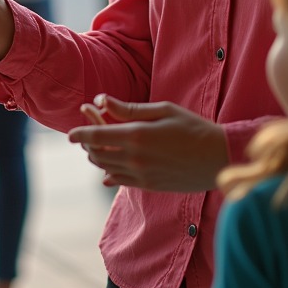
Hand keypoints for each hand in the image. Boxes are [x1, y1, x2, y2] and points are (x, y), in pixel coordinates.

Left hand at [68, 94, 227, 191]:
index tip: (69, 133)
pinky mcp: (148, 186)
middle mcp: (134, 159)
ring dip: (97, 155)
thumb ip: (129, 109)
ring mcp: (141, 176)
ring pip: (105, 168)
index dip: (80, 133)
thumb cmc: (193, 128)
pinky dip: (109, 171)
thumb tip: (101, 101)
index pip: (96, 136)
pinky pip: (119, 180)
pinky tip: (109, 166)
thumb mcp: (163, 111)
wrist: (218, 159)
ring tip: (100, 141)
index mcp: (137, 136)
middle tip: (88, 129)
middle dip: (87, 142)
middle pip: (97, 153)